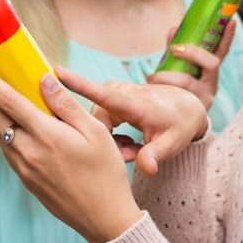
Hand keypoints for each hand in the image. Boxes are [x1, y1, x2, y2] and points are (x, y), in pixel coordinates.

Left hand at [0, 59, 143, 242]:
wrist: (105, 218)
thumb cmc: (106, 172)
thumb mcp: (95, 131)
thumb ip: (65, 104)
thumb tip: (43, 79)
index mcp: (45, 135)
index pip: (7, 99)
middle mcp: (27, 152)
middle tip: (20, 92)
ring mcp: (24, 169)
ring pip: (0, 135)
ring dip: (7, 120)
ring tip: (35, 117)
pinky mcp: (26, 182)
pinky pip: (9, 152)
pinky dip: (15, 138)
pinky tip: (39, 139)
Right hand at [57, 67, 208, 176]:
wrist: (186, 108)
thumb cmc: (180, 125)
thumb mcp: (173, 143)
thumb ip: (156, 155)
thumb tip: (147, 170)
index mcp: (134, 103)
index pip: (102, 94)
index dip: (78, 85)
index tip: (56, 73)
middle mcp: (122, 94)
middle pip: (96, 120)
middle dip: (107, 141)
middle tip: (131, 155)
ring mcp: (117, 94)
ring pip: (97, 121)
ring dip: (109, 138)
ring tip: (133, 149)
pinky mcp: (114, 97)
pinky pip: (101, 118)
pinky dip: (110, 134)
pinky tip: (128, 143)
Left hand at [147, 19, 236, 109]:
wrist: (178, 124)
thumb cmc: (178, 91)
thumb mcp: (181, 69)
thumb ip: (178, 50)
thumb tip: (174, 29)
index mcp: (210, 73)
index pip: (223, 52)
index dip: (228, 37)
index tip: (232, 21)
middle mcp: (212, 85)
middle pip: (212, 64)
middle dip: (192, 53)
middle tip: (173, 49)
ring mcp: (203, 99)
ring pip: (188, 82)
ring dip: (167, 76)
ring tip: (151, 76)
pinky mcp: (191, 112)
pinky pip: (176, 97)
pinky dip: (160, 89)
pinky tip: (150, 87)